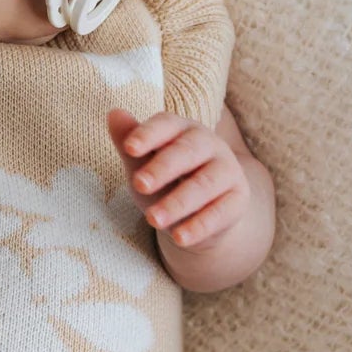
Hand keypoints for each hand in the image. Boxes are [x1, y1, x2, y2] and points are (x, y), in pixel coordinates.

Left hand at [107, 106, 249, 249]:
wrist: (199, 214)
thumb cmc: (166, 180)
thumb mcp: (143, 163)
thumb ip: (128, 141)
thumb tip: (113, 113)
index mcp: (183, 129)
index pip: (167, 124)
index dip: (148, 134)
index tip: (128, 148)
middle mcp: (210, 145)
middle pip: (187, 152)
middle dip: (162, 168)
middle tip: (139, 184)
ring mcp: (227, 171)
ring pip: (204, 185)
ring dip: (177, 202)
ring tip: (152, 219)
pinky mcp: (238, 200)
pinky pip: (220, 213)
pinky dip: (199, 226)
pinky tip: (179, 238)